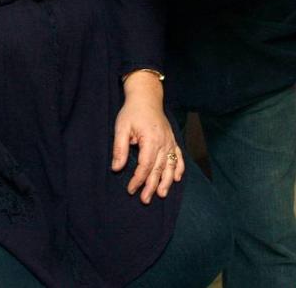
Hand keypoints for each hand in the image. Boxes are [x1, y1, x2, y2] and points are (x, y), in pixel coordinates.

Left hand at [112, 72, 183, 203]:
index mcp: (150, 139)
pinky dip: (179, 167)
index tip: (130, 189)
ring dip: (167, 181)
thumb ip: (120, 148)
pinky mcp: (172, 139)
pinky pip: (179, 156)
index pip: (145, 166)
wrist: (146, 97)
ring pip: (170, 165)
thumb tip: (117, 168)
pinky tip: (177, 178)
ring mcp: (170, 141)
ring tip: (161, 194)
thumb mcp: (121, 127)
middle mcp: (163, 142)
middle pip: (158, 169)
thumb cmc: (132, 112)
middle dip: (152, 186)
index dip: (138, 180)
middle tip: (145, 199)